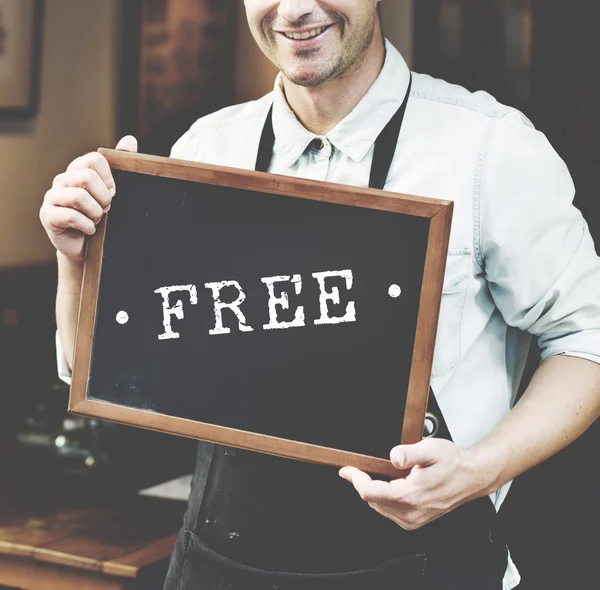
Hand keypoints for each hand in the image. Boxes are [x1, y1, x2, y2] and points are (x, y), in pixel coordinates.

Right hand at [39, 136, 137, 262]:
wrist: (85, 246)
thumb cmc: (99, 217)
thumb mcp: (112, 191)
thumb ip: (119, 164)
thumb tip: (130, 139)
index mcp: (78, 170)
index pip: (94, 159)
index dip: (109, 178)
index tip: (112, 193)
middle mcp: (62, 180)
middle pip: (86, 176)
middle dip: (103, 197)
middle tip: (106, 209)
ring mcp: (52, 197)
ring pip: (79, 197)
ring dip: (96, 213)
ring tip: (97, 220)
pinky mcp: (47, 216)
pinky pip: (71, 217)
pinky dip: (88, 226)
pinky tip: (90, 230)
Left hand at [339, 439, 485, 529]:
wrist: (471, 477)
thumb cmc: (453, 463)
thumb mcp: (430, 449)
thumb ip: (409, 453)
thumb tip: (394, 456)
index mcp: (410, 496)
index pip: (370, 492)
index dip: (355, 479)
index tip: (346, 470)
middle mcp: (410, 512)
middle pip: (372, 500)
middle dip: (365, 482)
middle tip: (366, 467)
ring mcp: (412, 519)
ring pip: (379, 506)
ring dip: (376, 490)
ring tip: (387, 474)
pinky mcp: (414, 521)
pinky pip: (389, 510)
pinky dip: (385, 497)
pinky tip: (395, 485)